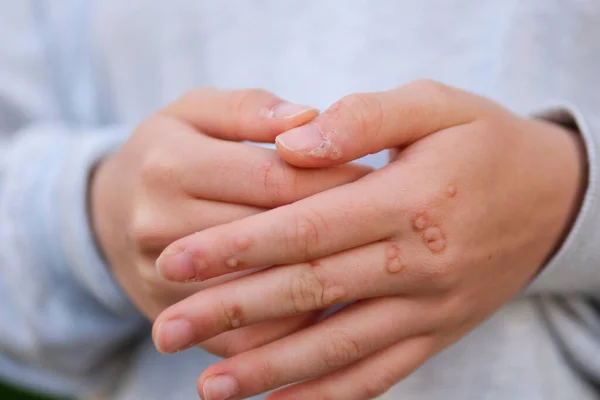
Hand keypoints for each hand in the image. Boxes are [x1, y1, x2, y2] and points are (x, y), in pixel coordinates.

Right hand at [90, 87, 370, 355]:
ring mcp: (161, 279)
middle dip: (339, 232)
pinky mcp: (171, 315)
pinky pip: (243, 336)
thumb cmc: (171, 150)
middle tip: (391, 227)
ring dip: (324, 288)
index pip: (274, 179)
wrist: (113, 210)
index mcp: (171, 164)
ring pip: (263, 294)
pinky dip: (292, 332)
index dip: (335, 180)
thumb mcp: (196, 111)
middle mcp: (160, 225)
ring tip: (374, 274)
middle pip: (272, 238)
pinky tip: (335, 319)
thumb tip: (308, 119)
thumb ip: (250, 109)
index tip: (383, 179)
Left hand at [154, 80, 584, 399]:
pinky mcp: (437, 334)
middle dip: (231, 313)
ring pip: (337, 346)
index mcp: (408, 201)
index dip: (236, 246)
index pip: (305, 229)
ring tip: (207, 387)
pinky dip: (328, 395)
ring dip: (269, 370)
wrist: (554, 197)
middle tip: (166, 330)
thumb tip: (292, 144)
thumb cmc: (486, 142)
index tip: (177, 260)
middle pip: (308, 292)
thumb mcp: (435, 106)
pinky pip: (379, 374)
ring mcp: (429, 308)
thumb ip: (364, 119)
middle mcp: (417, 264)